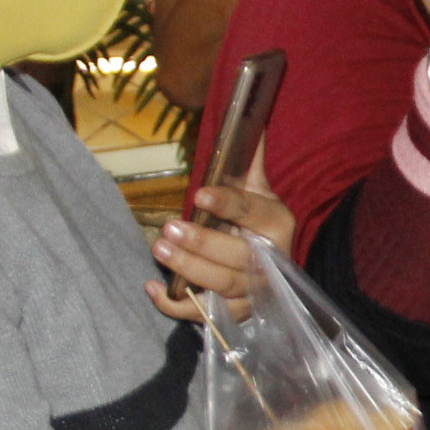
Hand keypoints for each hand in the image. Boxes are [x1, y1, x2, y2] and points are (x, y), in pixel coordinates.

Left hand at [148, 148, 297, 321]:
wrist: (272, 265)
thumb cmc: (256, 221)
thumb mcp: (256, 190)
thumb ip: (247, 158)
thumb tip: (244, 114)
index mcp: (276, 223)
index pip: (251, 212)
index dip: (226, 204)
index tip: (199, 194)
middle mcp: (270, 261)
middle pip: (236, 256)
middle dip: (202, 243)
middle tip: (169, 227)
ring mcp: (253, 292)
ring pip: (221, 286)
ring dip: (188, 270)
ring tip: (159, 249)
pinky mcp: (235, 313)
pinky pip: (204, 314)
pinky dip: (176, 306)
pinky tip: (152, 287)